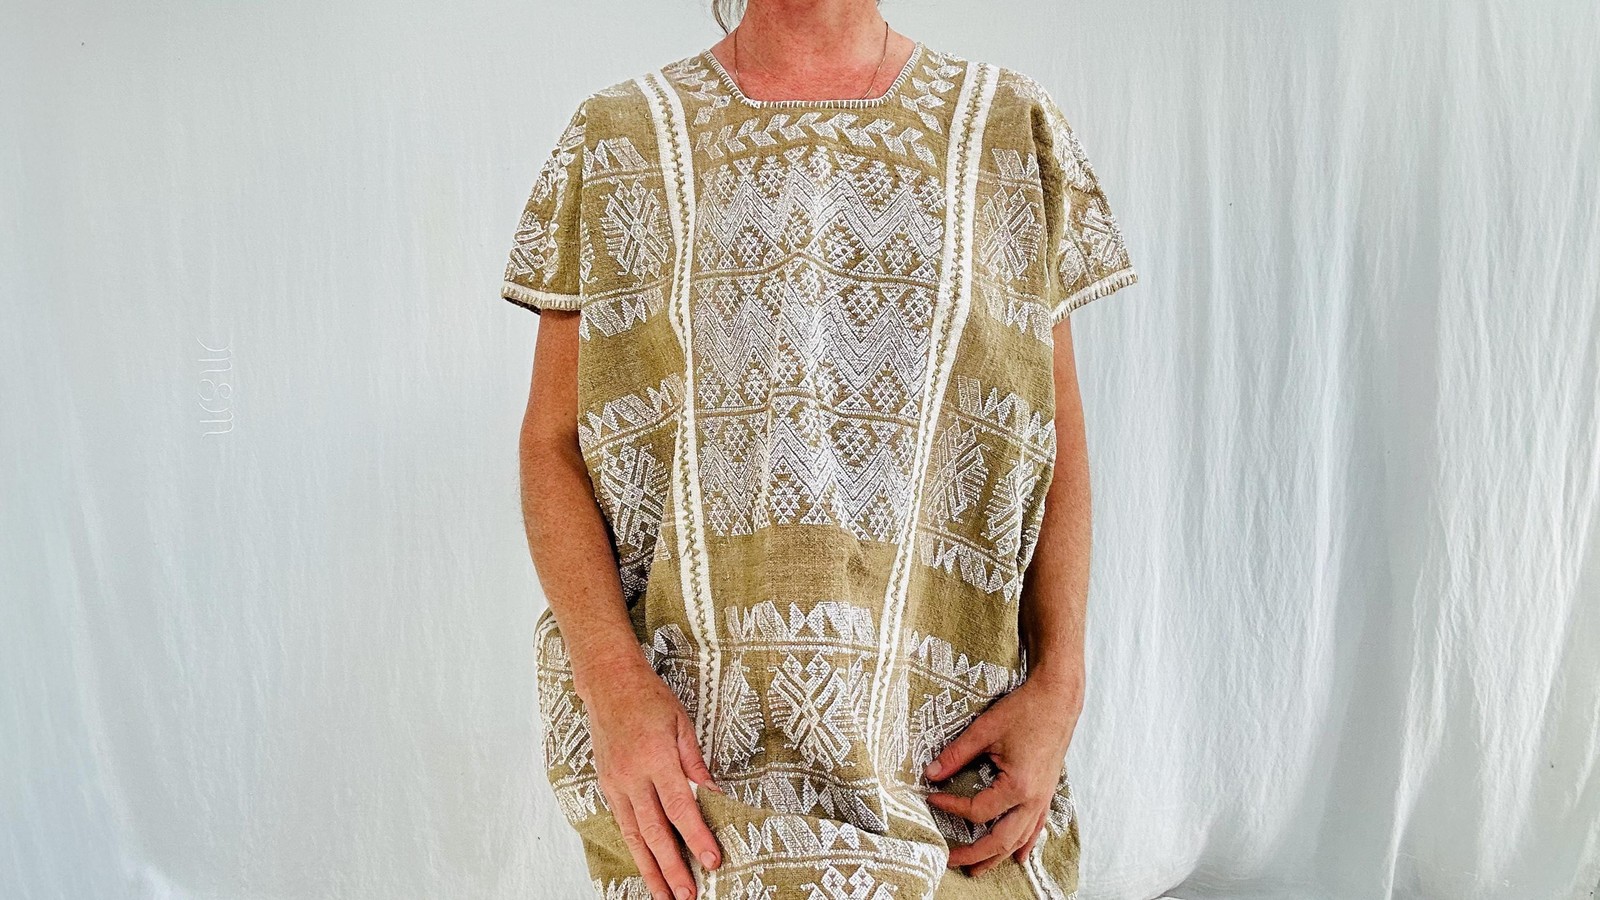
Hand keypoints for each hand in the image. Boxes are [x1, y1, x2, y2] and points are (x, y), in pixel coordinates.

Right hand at [581, 657, 723, 899]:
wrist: (608, 684)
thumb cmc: (648, 698)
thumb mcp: (682, 722)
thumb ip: (696, 761)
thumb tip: (714, 792)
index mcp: (656, 759)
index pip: (680, 808)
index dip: (696, 838)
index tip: (712, 860)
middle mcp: (632, 777)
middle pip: (654, 832)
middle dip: (672, 868)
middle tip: (687, 895)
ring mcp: (616, 784)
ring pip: (634, 836)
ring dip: (650, 869)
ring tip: (664, 895)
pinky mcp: (607, 786)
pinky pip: (623, 824)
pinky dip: (635, 849)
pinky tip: (646, 866)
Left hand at [922, 672, 1081, 876]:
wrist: (1058, 698)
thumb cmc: (1024, 710)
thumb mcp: (984, 730)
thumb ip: (956, 755)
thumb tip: (930, 774)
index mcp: (1017, 786)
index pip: (976, 811)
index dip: (951, 808)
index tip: (931, 799)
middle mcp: (1033, 799)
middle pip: (1000, 840)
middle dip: (974, 854)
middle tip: (948, 860)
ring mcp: (1043, 798)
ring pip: (1019, 839)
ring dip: (997, 857)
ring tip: (976, 870)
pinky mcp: (1047, 792)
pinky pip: (1036, 827)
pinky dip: (1025, 844)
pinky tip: (1019, 857)